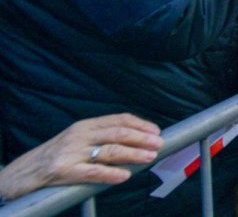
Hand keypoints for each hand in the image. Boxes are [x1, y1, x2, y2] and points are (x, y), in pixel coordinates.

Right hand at [0, 113, 162, 200]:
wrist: (20, 174)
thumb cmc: (52, 158)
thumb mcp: (76, 141)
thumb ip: (99, 139)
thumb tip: (132, 143)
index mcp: (84, 126)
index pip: (118, 119)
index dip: (140, 124)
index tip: (156, 131)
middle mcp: (79, 135)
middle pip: (118, 133)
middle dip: (142, 138)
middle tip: (158, 144)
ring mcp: (70, 153)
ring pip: (109, 151)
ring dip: (132, 154)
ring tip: (148, 157)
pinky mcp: (62, 171)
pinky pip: (91, 172)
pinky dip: (110, 174)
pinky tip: (123, 176)